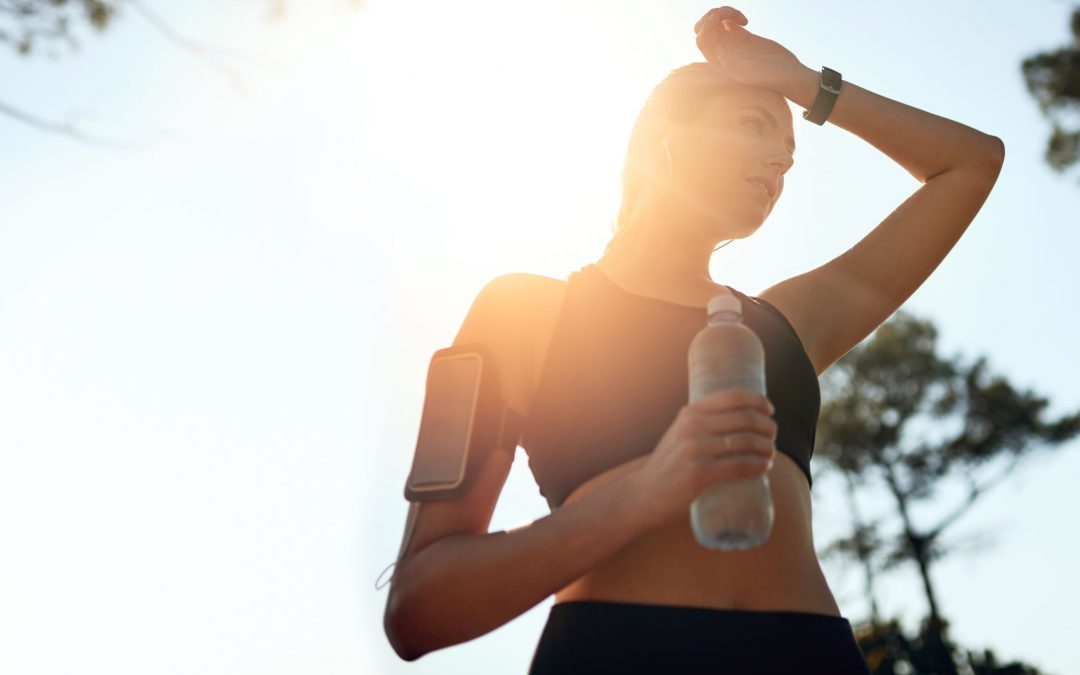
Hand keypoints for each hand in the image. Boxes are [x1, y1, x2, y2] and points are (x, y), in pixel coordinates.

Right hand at [628, 387, 777, 529]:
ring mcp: (696, 450)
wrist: (643, 494)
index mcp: (690, 413)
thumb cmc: (668, 465)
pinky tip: (765, 466)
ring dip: (767, 447)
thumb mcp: (679, 434)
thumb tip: (739, 420)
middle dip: (767, 426)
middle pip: (745, 418)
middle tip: (772, 436)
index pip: (733, 396)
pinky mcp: (700, 473)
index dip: (758, 401)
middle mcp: (693, 427)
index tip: (769, 410)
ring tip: (771, 454)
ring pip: (746, 442)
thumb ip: (702, 424)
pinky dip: (758, 465)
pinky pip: (740, 466)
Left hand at [694, 7, 802, 90]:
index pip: (702, 39)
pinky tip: (745, 21)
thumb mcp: (752, 70)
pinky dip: (731, 15)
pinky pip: (727, 23)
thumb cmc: (772, 76)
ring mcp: (732, 44)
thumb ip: (735, 61)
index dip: (708, 25)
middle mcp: (723, 52)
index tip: (724, 20)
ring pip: (714, 24)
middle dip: (712, 16)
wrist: (787, 75)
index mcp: (720, 62)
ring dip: (723, 13)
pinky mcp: (743, 38)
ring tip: (741, 17)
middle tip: (731, 15)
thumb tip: (719, 52)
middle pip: (703, 29)